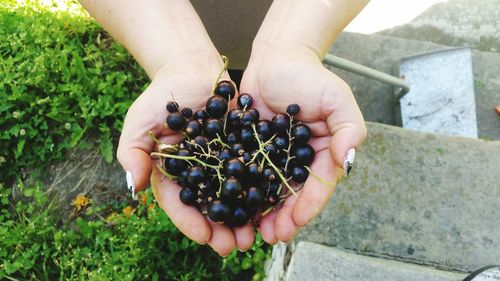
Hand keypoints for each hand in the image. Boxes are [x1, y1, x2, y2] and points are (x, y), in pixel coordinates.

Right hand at [117, 57, 253, 255]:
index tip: (205, 237)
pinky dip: (258, 189)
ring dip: (242, 217)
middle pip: (208, 206)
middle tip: (234, 246)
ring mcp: (219, 162)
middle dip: (220, 228)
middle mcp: (197, 172)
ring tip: (254, 235)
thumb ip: (132, 152)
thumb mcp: (140, 122)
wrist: (191, 68)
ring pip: (231, 194)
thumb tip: (134, 187)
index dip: (190, 221)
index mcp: (172, 173)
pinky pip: (249, 171)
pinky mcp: (240, 148)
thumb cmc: (161, 95)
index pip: (178, 202)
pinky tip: (270, 204)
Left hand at [240, 47, 365, 243]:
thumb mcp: (337, 98)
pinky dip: (243, 192)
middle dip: (285, 218)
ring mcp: (274, 157)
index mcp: (322, 153)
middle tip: (272, 236)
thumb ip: (348, 128)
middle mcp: (299, 160)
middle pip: (293, 195)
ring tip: (253, 231)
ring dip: (264, 213)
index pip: (319, 185)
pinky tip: (234, 206)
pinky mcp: (252, 150)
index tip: (296, 221)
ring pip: (270, 191)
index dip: (309, 205)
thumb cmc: (308, 76)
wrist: (275, 58)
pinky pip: (248, 175)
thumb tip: (348, 160)